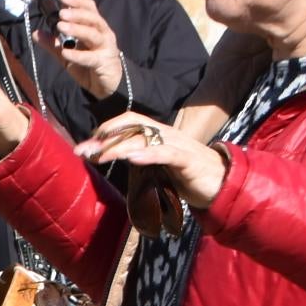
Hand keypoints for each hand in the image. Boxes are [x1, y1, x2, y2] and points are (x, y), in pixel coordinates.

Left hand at [50, 0, 122, 100]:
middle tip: (61, 13)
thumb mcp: (67, 54)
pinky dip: (77, 54)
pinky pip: (90, 57)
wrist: (106, 86)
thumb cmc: (89, 66)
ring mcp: (105, 47)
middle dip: (77, 14)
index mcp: (95, 27)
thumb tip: (36, 33)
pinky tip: (65, 52)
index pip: (90, 9)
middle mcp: (103, 34)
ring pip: (94, 35)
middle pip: (93, 19)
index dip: (78, 1)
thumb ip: (53, 44)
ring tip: (61, 26)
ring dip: (77, 29)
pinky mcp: (104, 63)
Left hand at [79, 113, 230, 211]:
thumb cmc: (188, 176)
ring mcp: (178, 145)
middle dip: (104, 139)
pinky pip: (166, 153)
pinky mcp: (188, 160)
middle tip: (82, 152)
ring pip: (144, 139)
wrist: (223, 183)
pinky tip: (132, 158)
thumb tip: (115, 161)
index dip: (106, 129)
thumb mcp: (159, 167)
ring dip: (119, 147)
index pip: (129, 121)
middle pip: (131, 128)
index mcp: (158, 133)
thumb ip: (140, 161)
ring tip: (99, 155)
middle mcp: (166, 134)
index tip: (88, 145)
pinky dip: (148, 154)